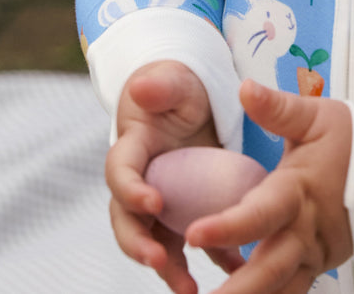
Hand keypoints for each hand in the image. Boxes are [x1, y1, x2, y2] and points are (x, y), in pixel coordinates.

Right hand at [106, 60, 243, 293]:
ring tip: (190, 291)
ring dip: (170, 268)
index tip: (153, 203)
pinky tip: (235, 271)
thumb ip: (160, 85)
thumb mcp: (173, 81)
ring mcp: (161, 202)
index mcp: (132, 148)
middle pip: (128, 221)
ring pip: (157, 241)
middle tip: (159, 262)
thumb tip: (142, 87)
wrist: (191, 102)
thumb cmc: (178, 88)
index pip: (119, 173)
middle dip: (139, 246)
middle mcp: (140, 182)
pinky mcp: (186, 213)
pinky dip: (212, 258)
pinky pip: (194, 241)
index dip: (131, 191)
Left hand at [186, 79, 353, 293]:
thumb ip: (277, 108)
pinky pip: (292, 291)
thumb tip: (246, 89)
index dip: (228, 225)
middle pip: (270, 268)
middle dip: (236, 290)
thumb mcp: (316, 116)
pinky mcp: (318, 265)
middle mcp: (306, 230)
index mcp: (299, 191)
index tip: (193, 234)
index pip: (260, 213)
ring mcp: (314, 254)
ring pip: (281, 288)